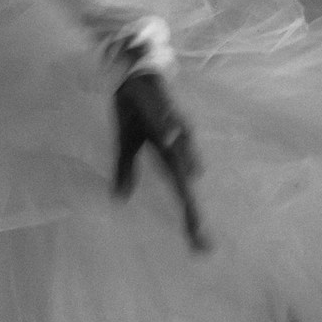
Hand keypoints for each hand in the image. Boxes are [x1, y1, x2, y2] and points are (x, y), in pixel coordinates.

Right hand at [113, 71, 207, 251]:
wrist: (135, 73)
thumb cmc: (135, 109)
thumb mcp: (125, 143)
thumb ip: (125, 171)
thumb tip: (120, 200)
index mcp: (167, 157)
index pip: (181, 194)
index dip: (190, 219)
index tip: (200, 248)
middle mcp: (175, 144)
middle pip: (186, 183)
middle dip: (193, 211)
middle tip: (201, 241)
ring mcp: (170, 124)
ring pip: (183, 151)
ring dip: (189, 170)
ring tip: (194, 196)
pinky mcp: (160, 103)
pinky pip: (166, 117)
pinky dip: (171, 128)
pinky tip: (172, 137)